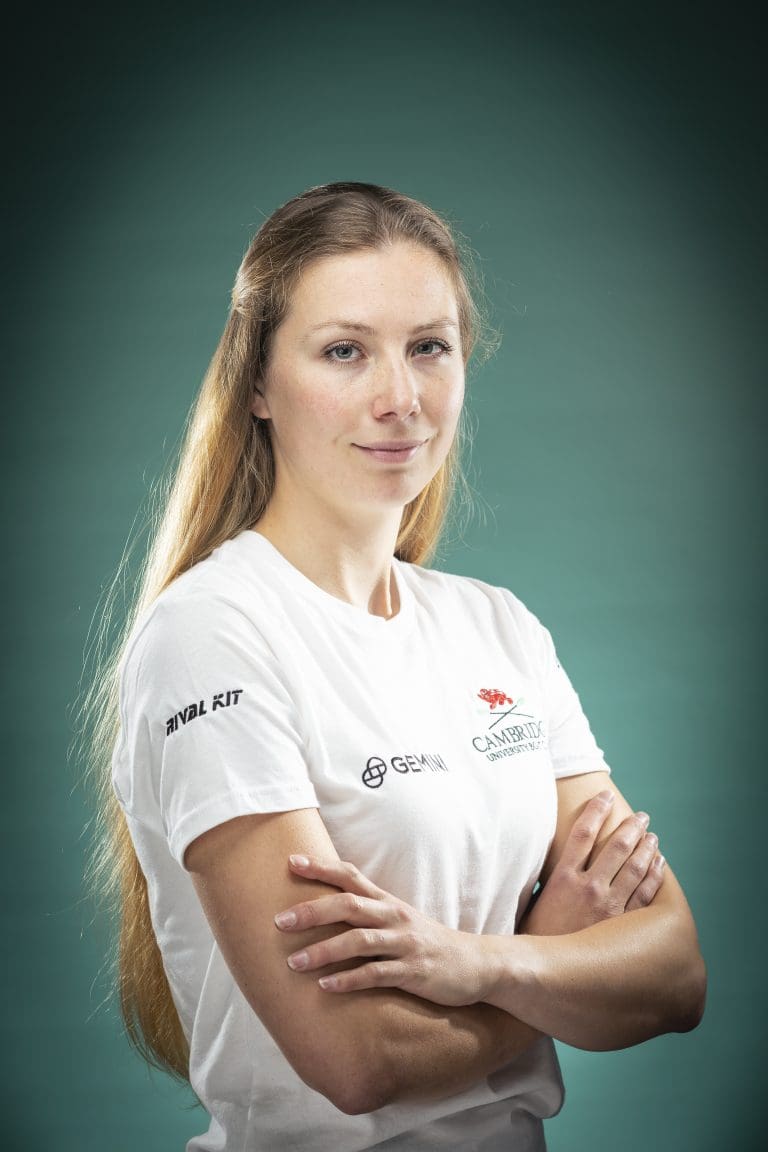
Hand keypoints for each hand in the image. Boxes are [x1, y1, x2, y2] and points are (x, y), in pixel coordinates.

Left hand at [274, 855, 492, 1005]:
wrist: (477, 965)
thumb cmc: (427, 942)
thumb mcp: (398, 920)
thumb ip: (367, 913)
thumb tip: (323, 909)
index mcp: (387, 902)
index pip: (350, 876)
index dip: (321, 867)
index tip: (290, 862)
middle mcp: (394, 917)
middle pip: (349, 905)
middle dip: (312, 911)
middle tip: (279, 921)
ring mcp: (405, 944)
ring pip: (359, 941)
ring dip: (324, 951)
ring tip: (293, 963)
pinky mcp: (414, 972)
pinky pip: (378, 974)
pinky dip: (350, 980)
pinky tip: (326, 987)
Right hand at [520, 790, 665, 936]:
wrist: (542, 977)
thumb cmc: (533, 941)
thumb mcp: (531, 903)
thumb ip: (544, 882)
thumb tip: (546, 863)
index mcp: (561, 877)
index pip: (583, 831)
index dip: (596, 809)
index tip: (605, 795)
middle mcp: (587, 887)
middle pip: (616, 846)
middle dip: (631, 827)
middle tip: (641, 816)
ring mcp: (607, 906)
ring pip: (635, 867)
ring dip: (647, 847)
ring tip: (652, 836)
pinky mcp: (621, 925)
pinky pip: (645, 894)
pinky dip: (655, 875)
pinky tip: (659, 864)